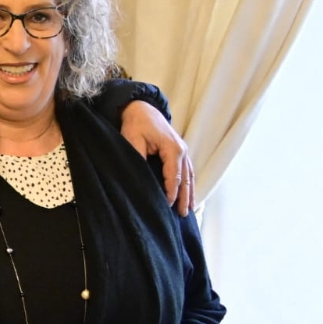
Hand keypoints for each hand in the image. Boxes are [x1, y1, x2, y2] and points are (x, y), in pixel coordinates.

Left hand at [120, 101, 194, 215]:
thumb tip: (140, 178)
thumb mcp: (133, 140)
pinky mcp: (180, 151)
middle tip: (183, 215)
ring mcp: (183, 150)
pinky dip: (189, 183)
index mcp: (172, 148)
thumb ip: (138, 158)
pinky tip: (189, 194)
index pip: (174, 176)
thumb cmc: (136, 124)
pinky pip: (187, 170)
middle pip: (186, 178)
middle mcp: (182, 150)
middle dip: (184, 197)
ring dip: (190, 192)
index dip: (171, 192)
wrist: (142, 108)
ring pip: (189, 175)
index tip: (167, 206)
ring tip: (189, 209)